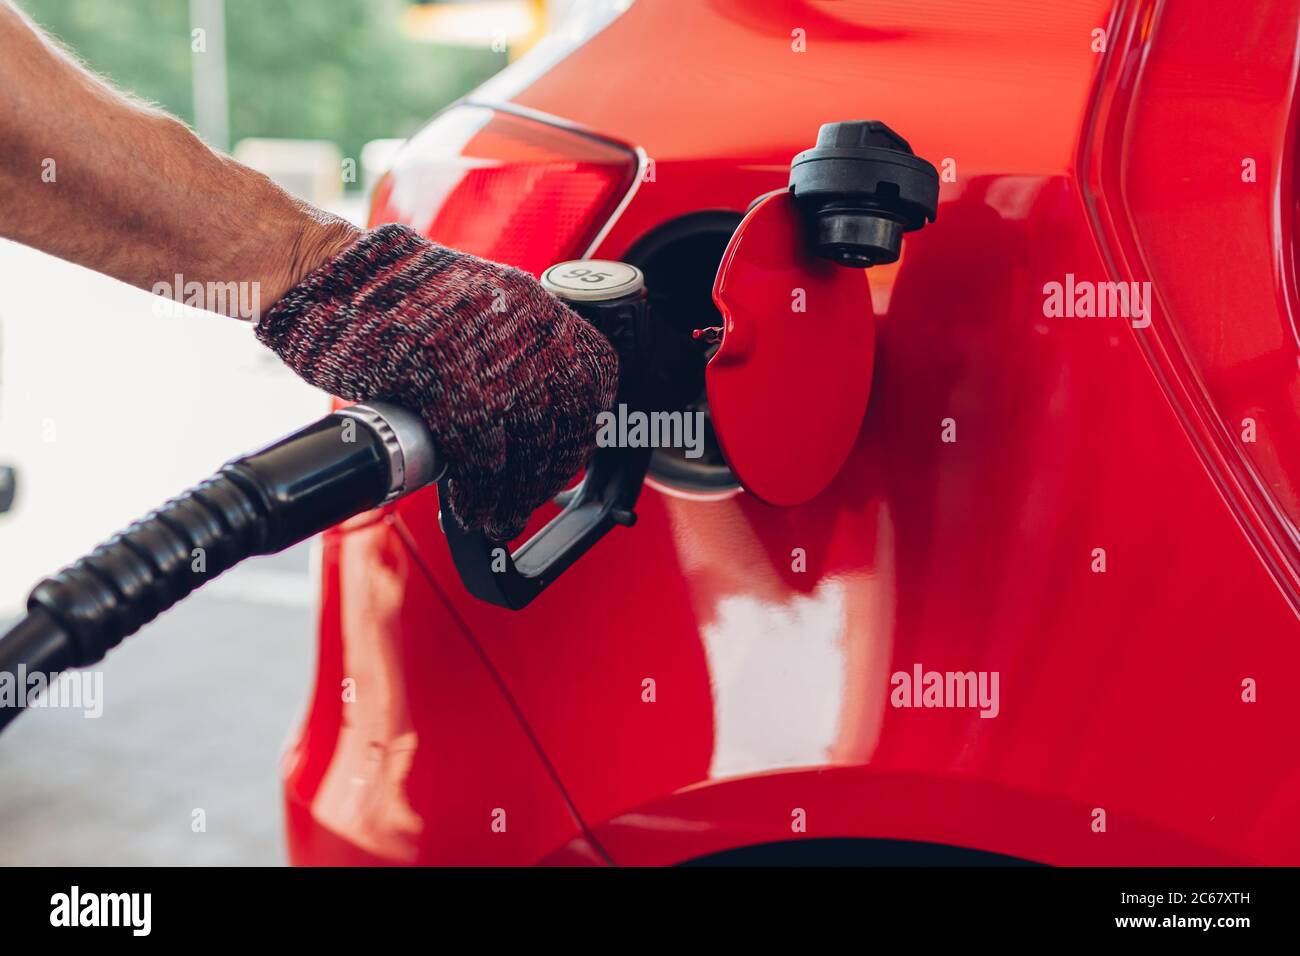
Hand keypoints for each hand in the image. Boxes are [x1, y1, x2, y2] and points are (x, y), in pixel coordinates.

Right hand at [256, 224, 618, 541]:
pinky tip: (470, 507)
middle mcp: (523, 324)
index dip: (584, 426)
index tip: (568, 455)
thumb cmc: (383, 294)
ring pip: (529, 445)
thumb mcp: (470, 304)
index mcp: (532, 304)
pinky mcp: (448, 380)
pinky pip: (482, 455)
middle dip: (549, 473)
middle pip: (566, 419)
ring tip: (498, 517)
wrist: (325, 274)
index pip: (595, 373)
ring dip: (516, 495)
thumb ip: (506, 346)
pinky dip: (480, 493)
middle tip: (528, 499)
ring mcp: (489, 351)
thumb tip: (526, 408)